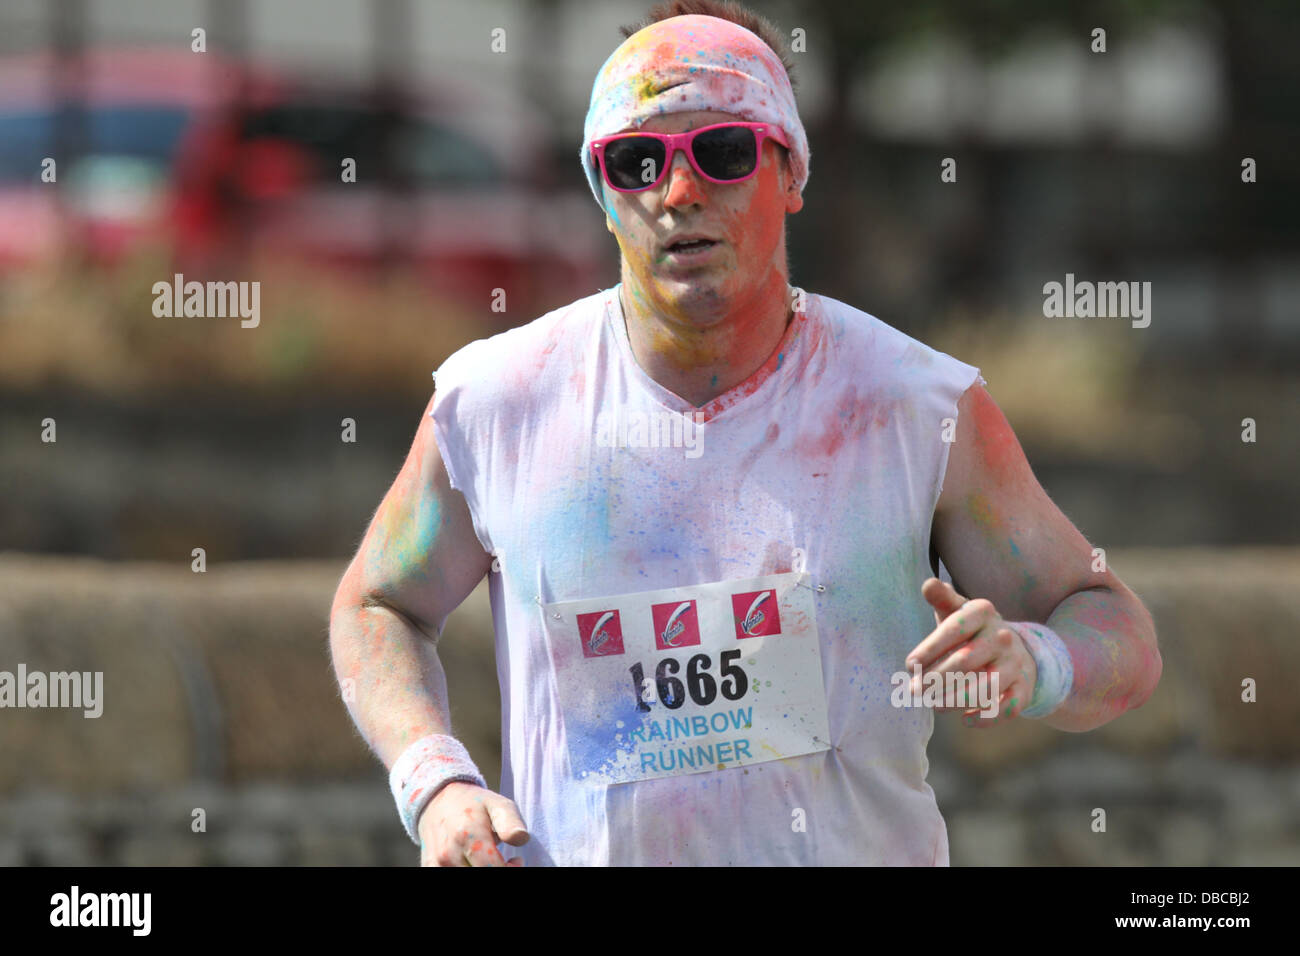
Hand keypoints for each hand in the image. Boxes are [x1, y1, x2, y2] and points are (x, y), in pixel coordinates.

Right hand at [417, 781, 529, 865]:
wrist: (437, 799)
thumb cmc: (474, 803)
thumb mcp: (496, 803)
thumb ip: (510, 821)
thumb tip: (522, 839)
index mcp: (468, 835)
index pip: (493, 868)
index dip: (509, 869)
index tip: (516, 860)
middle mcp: (449, 852)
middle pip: (481, 875)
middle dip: (498, 871)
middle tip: (506, 862)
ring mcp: (438, 862)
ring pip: (466, 878)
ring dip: (483, 872)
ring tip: (490, 860)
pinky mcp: (431, 866)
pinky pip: (450, 876)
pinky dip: (466, 873)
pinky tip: (474, 863)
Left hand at [906, 578, 1037, 726]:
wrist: (1015, 651)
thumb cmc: (972, 631)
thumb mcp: (958, 611)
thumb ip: (941, 598)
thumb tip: (928, 584)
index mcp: (982, 612)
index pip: (953, 629)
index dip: (929, 649)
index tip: (910, 666)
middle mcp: (1003, 635)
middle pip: (965, 661)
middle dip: (936, 679)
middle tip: (915, 691)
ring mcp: (1016, 662)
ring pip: (985, 687)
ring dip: (956, 700)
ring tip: (935, 705)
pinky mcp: (1024, 688)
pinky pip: (1006, 707)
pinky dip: (985, 717)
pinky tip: (965, 719)